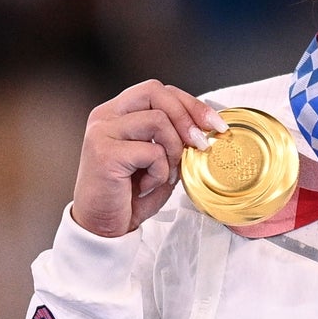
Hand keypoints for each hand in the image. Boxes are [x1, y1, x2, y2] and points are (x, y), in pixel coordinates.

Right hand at [71, 79, 225, 236]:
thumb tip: (206, 126)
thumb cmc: (130, 194)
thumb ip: (174, 137)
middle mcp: (106, 116)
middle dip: (187, 116)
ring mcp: (102, 132)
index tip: (215, 124)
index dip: (190, 103)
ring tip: (163, 173)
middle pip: (156, 92)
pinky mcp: (104, 152)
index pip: (158, 90)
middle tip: (201, 144)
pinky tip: (146, 186)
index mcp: (118, 112)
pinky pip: (152, 151)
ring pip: (158, 120)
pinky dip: (159, 172)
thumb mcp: (160, 159)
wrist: (103, 227)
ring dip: (172, 150)